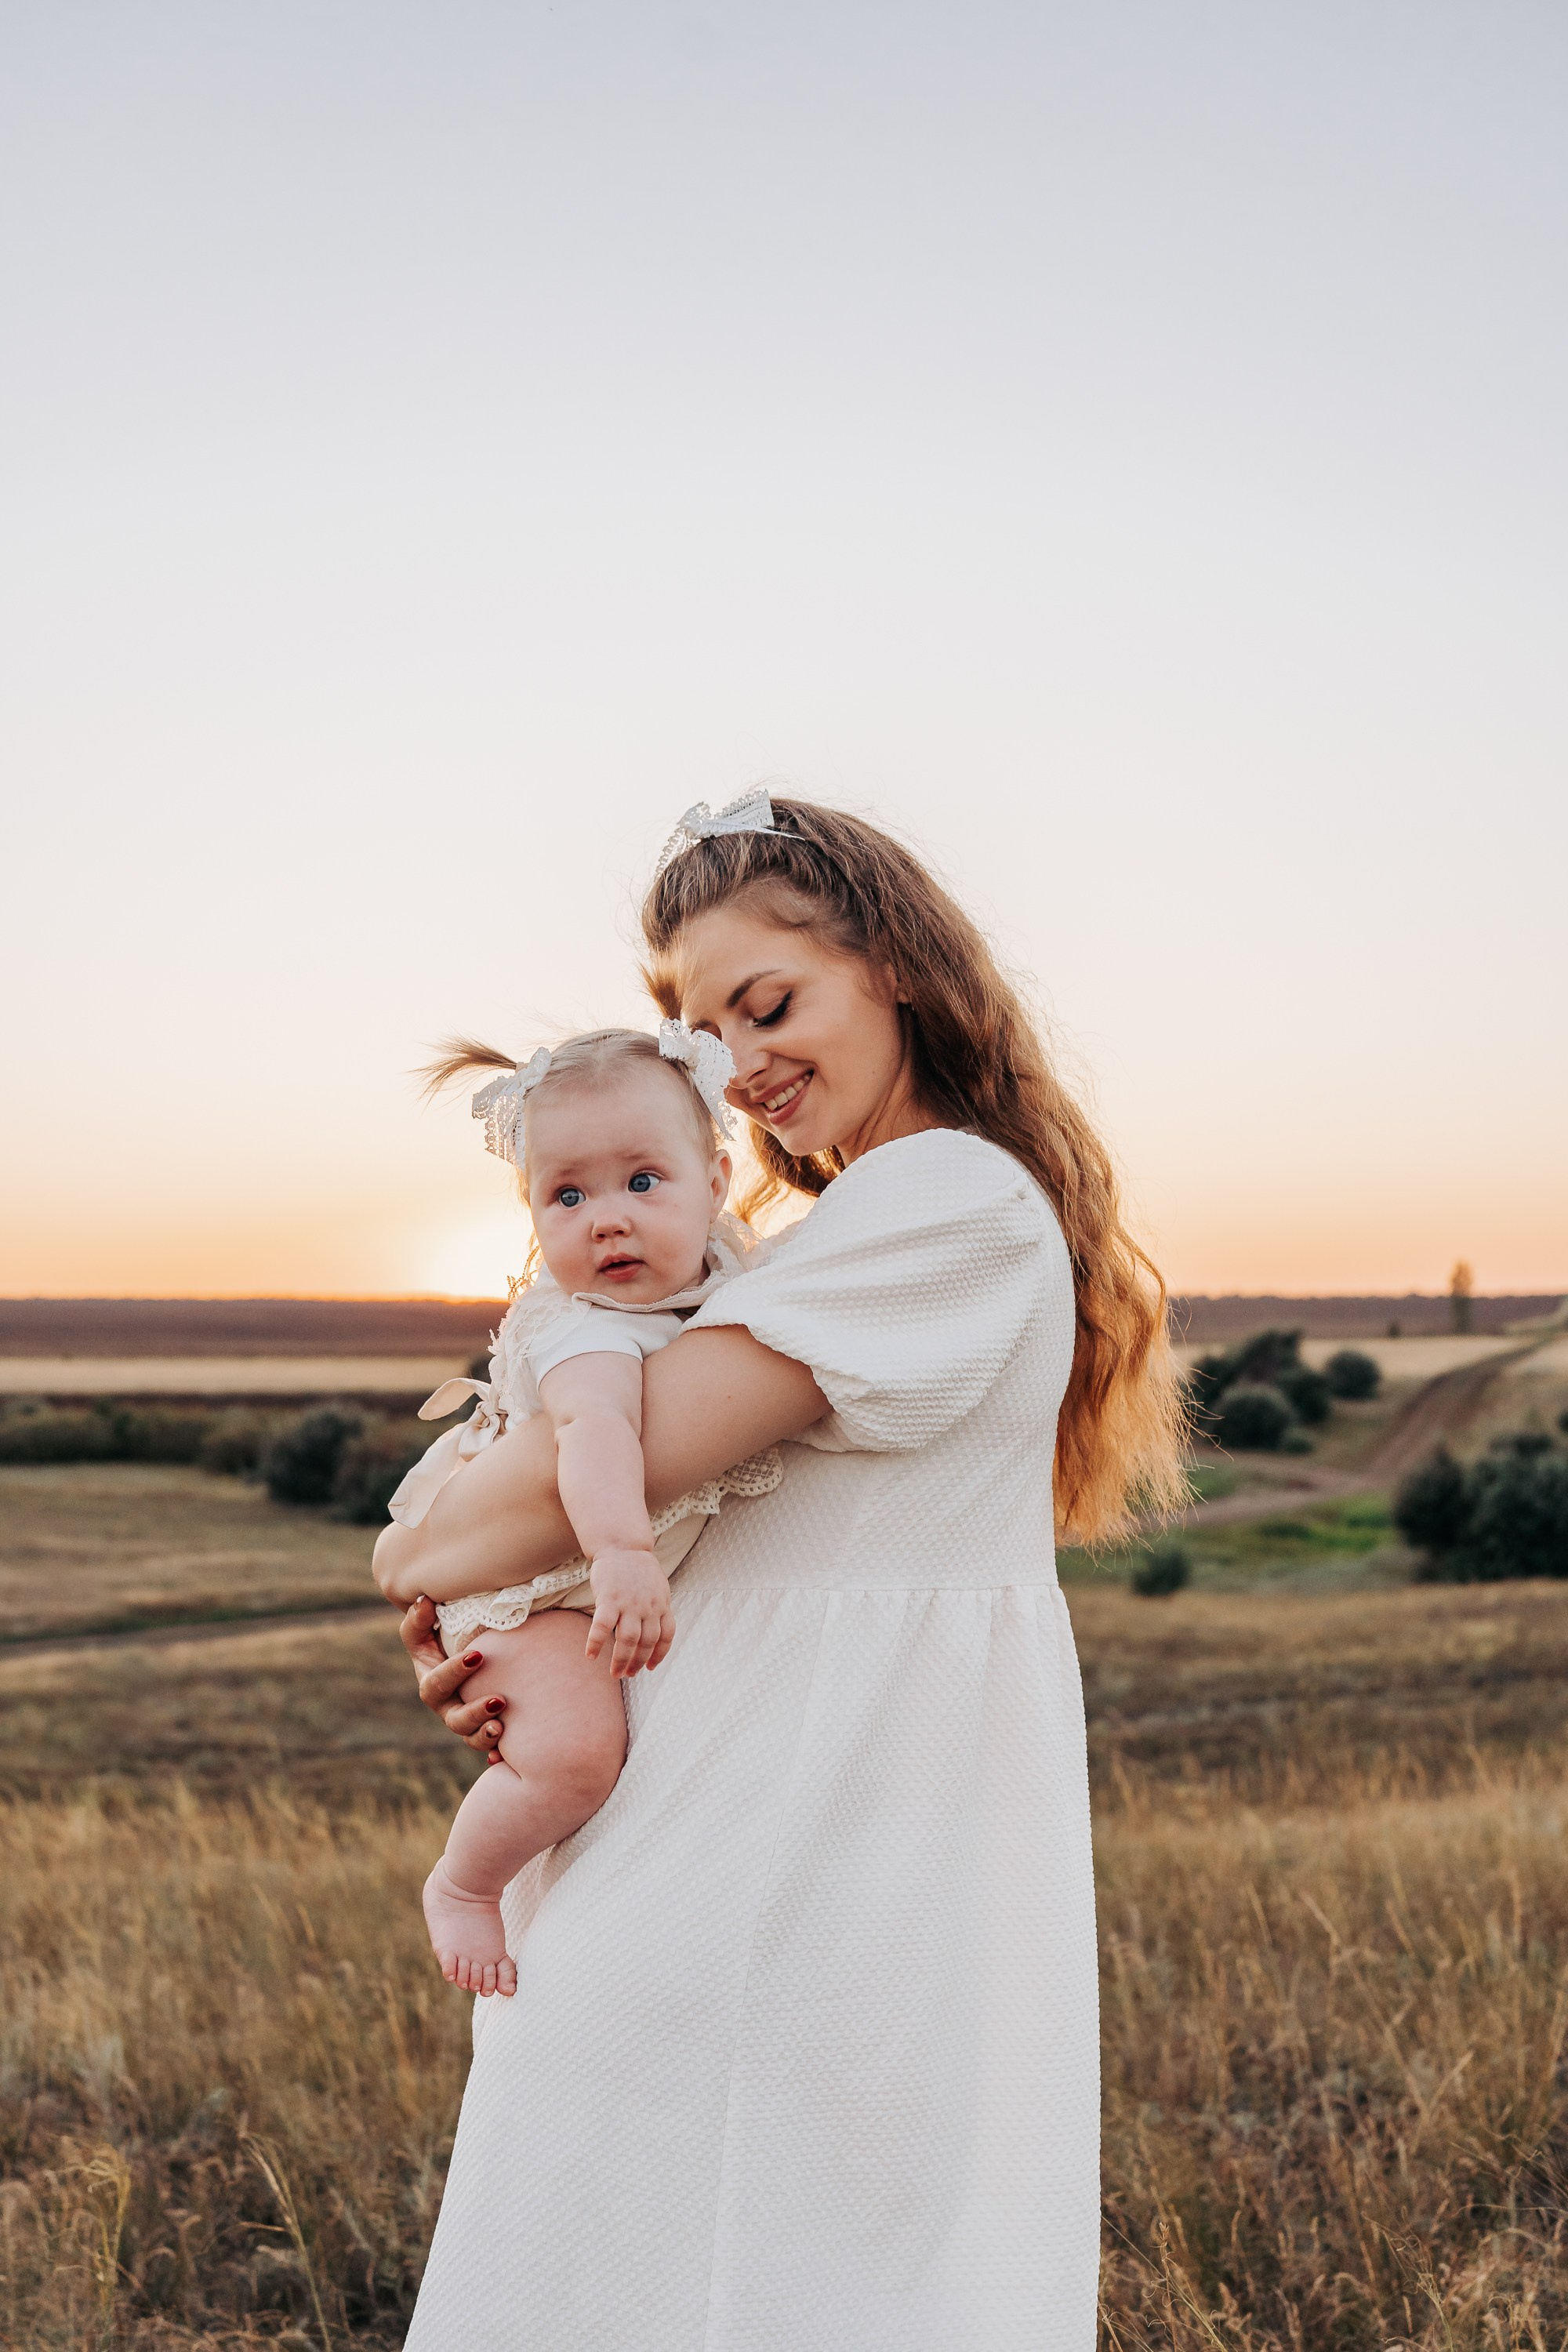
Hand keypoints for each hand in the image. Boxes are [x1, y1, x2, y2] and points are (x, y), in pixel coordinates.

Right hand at [398, 1596, 507, 1756]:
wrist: (466, 1657)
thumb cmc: (442, 1638)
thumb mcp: (426, 1629)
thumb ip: (420, 1618)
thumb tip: (424, 1601)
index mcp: (431, 1684)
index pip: (436, 1684)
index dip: (454, 1673)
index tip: (477, 1655)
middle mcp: (447, 1708)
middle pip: (454, 1720)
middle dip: (474, 1713)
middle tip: (499, 1700)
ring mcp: (467, 1722)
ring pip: (471, 1739)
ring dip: (485, 1736)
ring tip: (502, 1727)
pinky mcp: (485, 1729)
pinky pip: (489, 1749)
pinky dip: (497, 1753)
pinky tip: (505, 1756)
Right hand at [583, 1549, 674, 1678]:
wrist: (623, 1545)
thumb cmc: (639, 1568)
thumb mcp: (659, 1588)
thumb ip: (658, 1608)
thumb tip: (654, 1629)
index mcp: (662, 1604)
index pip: (666, 1636)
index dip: (659, 1655)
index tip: (650, 1667)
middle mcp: (648, 1607)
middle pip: (646, 1643)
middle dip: (638, 1663)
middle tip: (627, 1674)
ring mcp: (629, 1603)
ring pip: (627, 1640)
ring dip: (621, 1660)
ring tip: (615, 1673)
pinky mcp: (609, 1599)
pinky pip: (602, 1627)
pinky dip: (596, 1643)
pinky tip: (590, 1655)